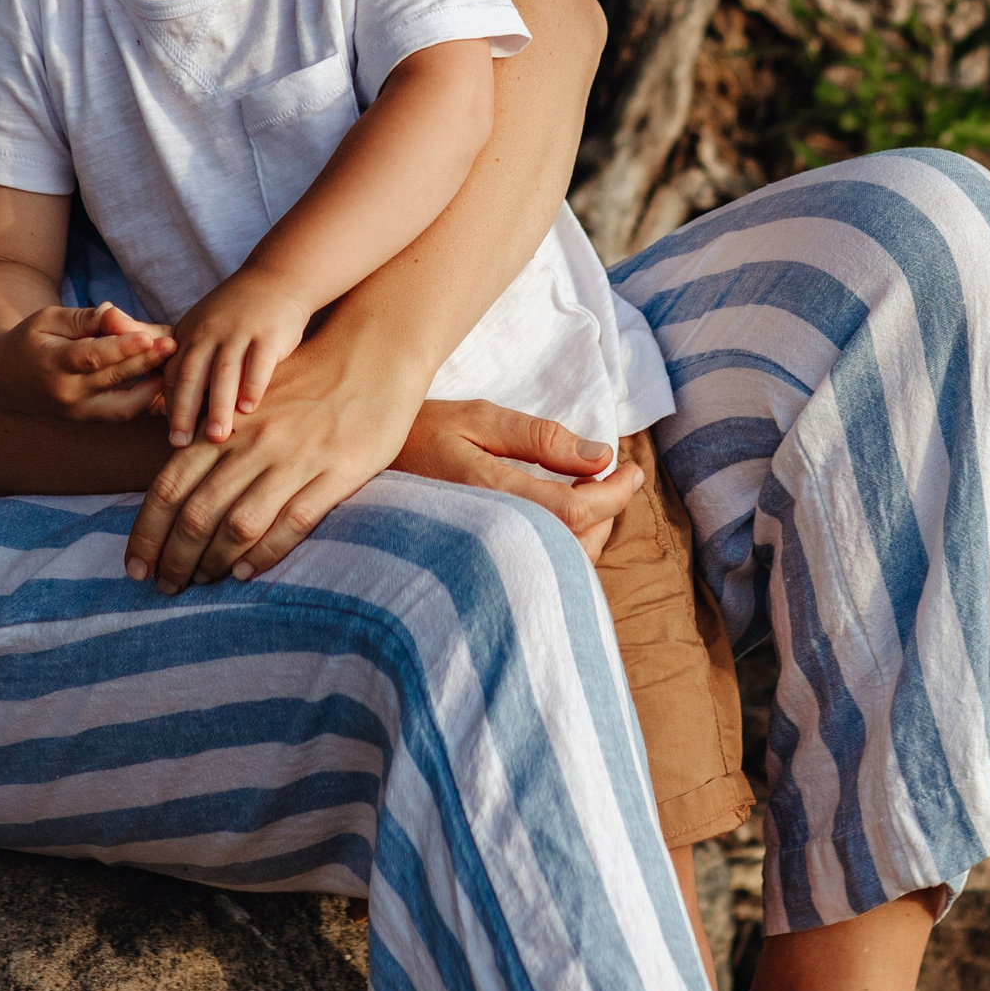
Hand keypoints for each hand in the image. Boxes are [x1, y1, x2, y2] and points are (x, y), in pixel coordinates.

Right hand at [1, 301, 172, 420]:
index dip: (121, 348)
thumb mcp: (48, 319)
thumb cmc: (31, 340)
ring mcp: (78, 412)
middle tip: (172, 344)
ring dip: (152, 389)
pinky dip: (146, 400)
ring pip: (123, 406)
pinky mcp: (88, 420)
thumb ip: (81, 318)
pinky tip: (164, 381)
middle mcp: (66, 393)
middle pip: (112, 379)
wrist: (6, 378)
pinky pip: (123, 413)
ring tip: (174, 366)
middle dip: (145, 362)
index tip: (148, 337)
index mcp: (52, 364)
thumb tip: (113, 312)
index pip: (91, 357)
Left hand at [125, 318, 423, 590]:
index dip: (147, 532)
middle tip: (164, 586)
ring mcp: (294, 459)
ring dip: (212, 562)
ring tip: (201, 583)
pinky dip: (263, 555)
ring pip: (238, 524)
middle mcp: (253, 443)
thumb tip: (175, 480)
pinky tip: (245, 573)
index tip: (134, 565)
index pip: (169, 486)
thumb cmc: (306, 378)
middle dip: (173, 558)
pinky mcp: (336, 473)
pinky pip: (292, 523)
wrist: (374, 353)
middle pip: (196, 513)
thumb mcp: (249, 399)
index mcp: (226, 426)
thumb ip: (213, 436)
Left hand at [161, 269, 314, 446]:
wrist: (276, 279)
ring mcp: (239, 331)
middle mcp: (209, 332)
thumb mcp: (197, 324)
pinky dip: (253, 386)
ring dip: (218, 406)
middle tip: (180, 443)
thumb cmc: (233, 312)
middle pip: (191, 375)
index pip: (172, 374)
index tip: (170, 435)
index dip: (169, 405)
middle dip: (184, 410)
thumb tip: (147, 389)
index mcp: (189, 334)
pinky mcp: (268, 333)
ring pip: (224, 373)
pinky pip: (258, 363)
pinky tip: (250, 409)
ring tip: (216, 437)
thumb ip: (169, 350)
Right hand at [390, 401, 642, 559]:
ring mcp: (482, 559)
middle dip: (606, 510)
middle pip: (575, 544)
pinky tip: (558, 518)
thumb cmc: (418, 436)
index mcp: (487, 494)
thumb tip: (600, 456)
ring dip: (587, 531)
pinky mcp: (478, 570)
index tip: (633, 469)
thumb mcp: (477, 419)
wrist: (356, 474)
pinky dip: (563, 546)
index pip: (574, 510)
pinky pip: (538, 571)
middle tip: (613, 476)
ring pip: (560, 563)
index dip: (614, 494)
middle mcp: (488, 535)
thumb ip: (539, 438)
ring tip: (587, 494)